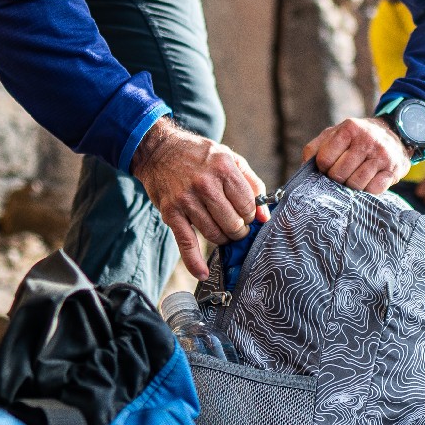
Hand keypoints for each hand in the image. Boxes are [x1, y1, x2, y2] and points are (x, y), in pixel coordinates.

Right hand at [131, 118, 267, 280]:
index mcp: (224, 168)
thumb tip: (265, 215)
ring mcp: (186, 200)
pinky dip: (194, 262)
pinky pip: (186, 242)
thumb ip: (252, 184)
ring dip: (222, 239)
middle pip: (233, 223)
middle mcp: (205, 184)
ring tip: (222, 232)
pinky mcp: (171, 213)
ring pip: (214, 234)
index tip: (245, 214)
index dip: (250, 215)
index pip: (247, 205)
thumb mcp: (229, 158)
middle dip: (238, 230)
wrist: (159, 151)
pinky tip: (202, 274)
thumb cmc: (199, 155)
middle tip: (236, 226)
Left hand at [302, 117, 410, 193]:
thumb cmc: (356, 138)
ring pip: (356, 184)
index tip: (328, 166)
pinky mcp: (393, 170)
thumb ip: (314, 149)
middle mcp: (367, 139)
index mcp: (349, 128)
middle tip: (341, 176)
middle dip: (336, 179)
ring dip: (351, 187)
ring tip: (353, 179)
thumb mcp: (334, 135)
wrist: (394, 134)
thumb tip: (303, 170)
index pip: (324, 159)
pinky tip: (367, 182)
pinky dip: (367, 191)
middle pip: (339, 174)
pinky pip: (374, 190)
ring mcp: (382, 155)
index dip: (323, 168)